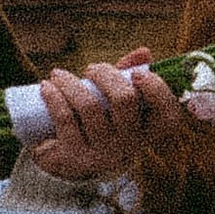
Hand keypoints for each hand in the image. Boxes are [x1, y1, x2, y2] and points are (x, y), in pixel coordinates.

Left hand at [30, 56, 194, 187]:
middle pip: (124, 99)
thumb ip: (131, 75)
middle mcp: (130, 145)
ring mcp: (103, 154)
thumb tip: (144, 52)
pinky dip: (54, 97)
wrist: (68, 161)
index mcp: (148, 132)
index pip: (167, 114)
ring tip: (58, 75)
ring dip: (71, 82)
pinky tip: (47, 86)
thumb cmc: (100, 122)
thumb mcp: (117, 101)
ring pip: (90, 106)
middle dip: (105, 74)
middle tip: (91, 70)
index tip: (137, 74)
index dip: (156, 90)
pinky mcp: (76, 157)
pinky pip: (65, 119)